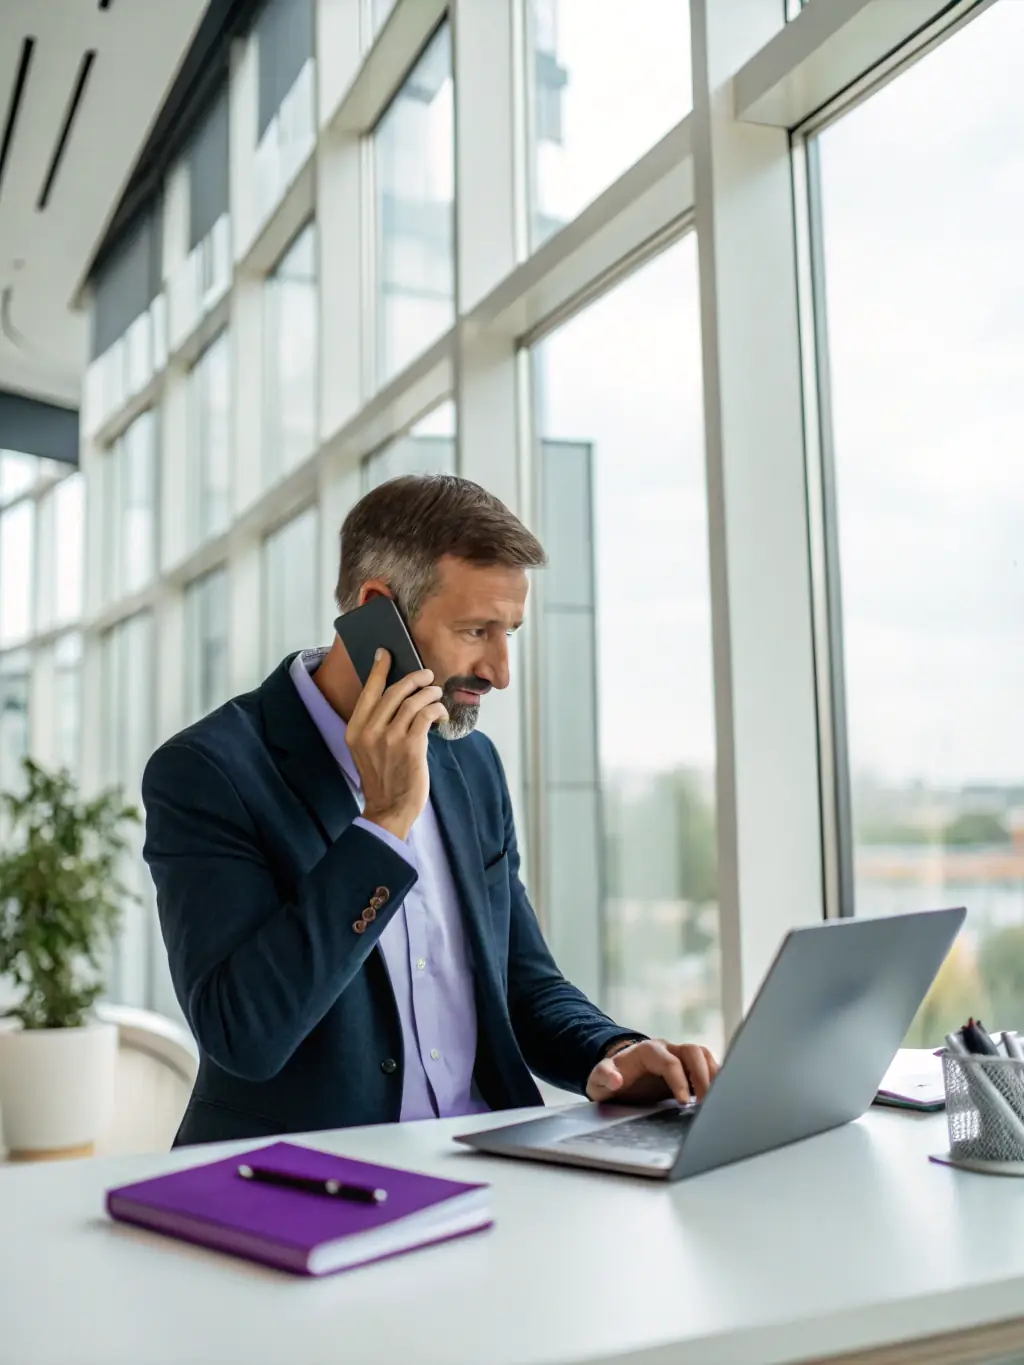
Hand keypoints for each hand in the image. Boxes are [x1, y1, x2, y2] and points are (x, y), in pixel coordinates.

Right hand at [345, 650, 448, 841]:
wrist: (389, 808)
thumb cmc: (383, 776)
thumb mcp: (367, 748)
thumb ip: (375, 724)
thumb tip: (396, 694)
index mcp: (355, 730)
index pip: (368, 691)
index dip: (379, 669)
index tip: (386, 653)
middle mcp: (369, 731)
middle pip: (394, 691)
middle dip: (414, 678)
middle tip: (426, 675)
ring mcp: (390, 739)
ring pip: (413, 701)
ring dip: (429, 693)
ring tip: (436, 694)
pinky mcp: (411, 746)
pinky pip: (427, 715)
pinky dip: (436, 710)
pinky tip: (440, 715)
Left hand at [585, 1039, 719, 1105]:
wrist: (617, 1077)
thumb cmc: (610, 1081)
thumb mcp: (598, 1081)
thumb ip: (603, 1077)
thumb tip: (617, 1079)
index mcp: (646, 1051)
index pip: (669, 1062)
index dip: (679, 1081)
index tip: (684, 1103)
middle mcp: (666, 1049)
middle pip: (692, 1051)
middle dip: (702, 1075)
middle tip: (707, 1102)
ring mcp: (678, 1056)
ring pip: (703, 1055)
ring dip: (713, 1075)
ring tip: (716, 1100)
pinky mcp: (687, 1067)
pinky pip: (707, 1065)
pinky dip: (715, 1077)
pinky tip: (718, 1096)